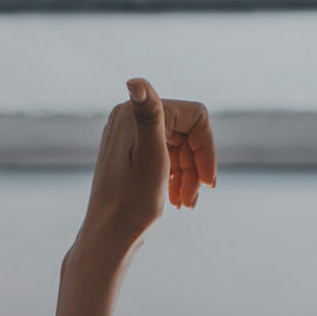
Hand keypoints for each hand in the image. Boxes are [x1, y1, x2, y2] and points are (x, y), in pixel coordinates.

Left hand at [81, 78, 215, 247]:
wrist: (108, 236)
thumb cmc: (131, 201)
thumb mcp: (150, 157)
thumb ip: (149, 116)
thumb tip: (135, 80)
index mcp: (134, 113)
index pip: (195, 117)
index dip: (206, 149)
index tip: (208, 181)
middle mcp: (130, 117)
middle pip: (187, 134)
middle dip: (195, 167)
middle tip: (193, 199)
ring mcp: (130, 136)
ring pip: (180, 148)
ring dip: (189, 176)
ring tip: (186, 204)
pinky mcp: (132, 154)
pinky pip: (167, 158)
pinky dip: (178, 178)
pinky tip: (179, 201)